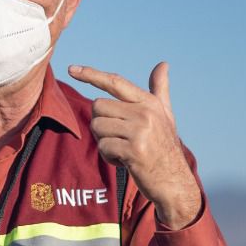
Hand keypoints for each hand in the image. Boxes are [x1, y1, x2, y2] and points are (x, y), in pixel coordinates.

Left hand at [68, 62, 201, 229]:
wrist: (174, 181)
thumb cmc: (164, 147)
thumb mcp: (165, 116)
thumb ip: (160, 90)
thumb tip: (163, 64)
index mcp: (149, 103)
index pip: (115, 82)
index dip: (91, 74)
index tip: (72, 69)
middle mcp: (145, 113)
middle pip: (97, 106)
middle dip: (101, 124)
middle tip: (118, 138)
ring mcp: (140, 131)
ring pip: (98, 127)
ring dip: (105, 142)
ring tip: (124, 150)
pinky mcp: (133, 150)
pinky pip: (103, 147)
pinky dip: (109, 157)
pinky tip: (125, 161)